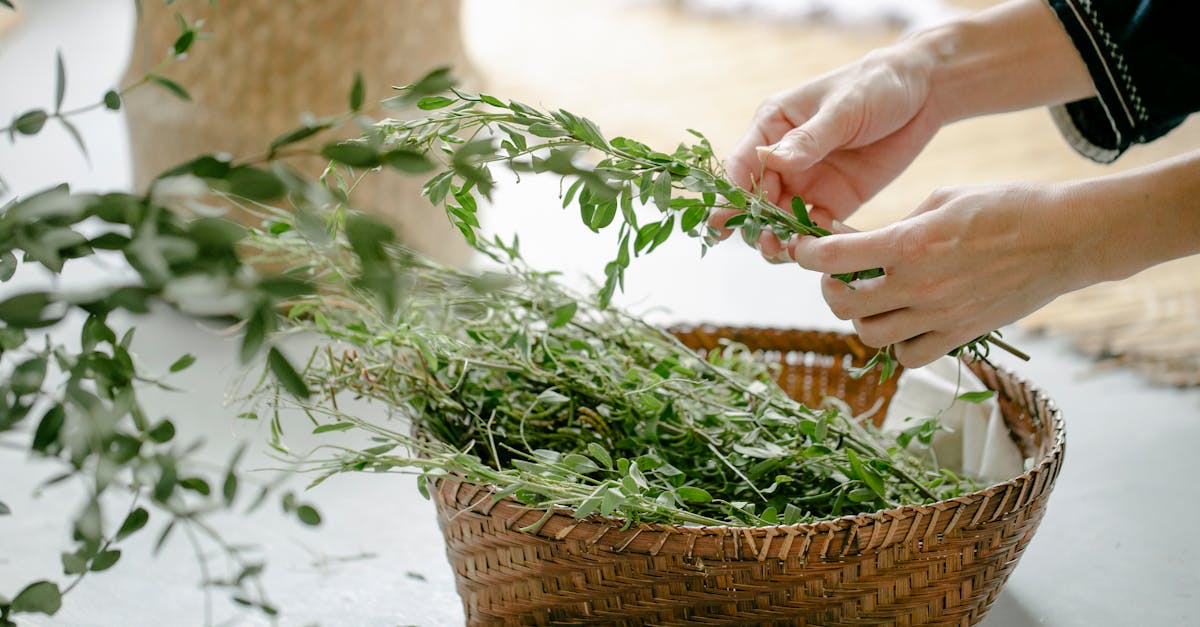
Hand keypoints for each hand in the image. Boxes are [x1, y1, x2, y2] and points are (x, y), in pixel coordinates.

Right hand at [714, 42, 944, 260]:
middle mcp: (783, 159)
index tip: (722, 224)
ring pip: (780, 221)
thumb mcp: (843, 108)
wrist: (924, 92)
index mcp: (774, 127)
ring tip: (788, 252)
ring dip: (780, 239)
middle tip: (767, 243)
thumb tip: (771, 160)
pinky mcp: (835, 201)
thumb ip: (809, 138)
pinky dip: (814, 243)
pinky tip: (823, 251)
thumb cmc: (876, 85)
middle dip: (756, 225)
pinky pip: (815, 229)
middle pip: (756, 201)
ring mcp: (807, 183)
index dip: (729, 196)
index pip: (742, 165)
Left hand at [787, 182, 1092, 366]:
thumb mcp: (941, 198)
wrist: (1065, 237)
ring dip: (862, 317)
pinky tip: (905, 321)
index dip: (807, 254)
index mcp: (908, 243)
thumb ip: (898, 224)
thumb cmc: (1005, 205)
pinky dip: (898, 344)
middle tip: (841, 275)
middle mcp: (918, 284)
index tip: (804, 249)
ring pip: (870, 335)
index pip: (833, 258)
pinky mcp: (960, 334)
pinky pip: (909, 356)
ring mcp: (939, 315)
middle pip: (843, 303)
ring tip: (873, 298)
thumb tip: (861, 242)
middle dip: (831, 287)